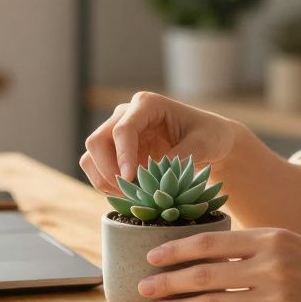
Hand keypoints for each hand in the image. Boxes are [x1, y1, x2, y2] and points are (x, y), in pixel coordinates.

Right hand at [80, 91, 244, 195]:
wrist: (208, 142)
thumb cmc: (209, 136)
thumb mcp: (204, 144)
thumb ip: (181, 155)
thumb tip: (157, 173)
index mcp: (147, 104)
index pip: (123, 129)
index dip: (123, 155)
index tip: (130, 179)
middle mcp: (126, 115)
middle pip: (97, 141)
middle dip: (108, 170)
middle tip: (130, 193)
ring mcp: (116, 133)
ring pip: (91, 157)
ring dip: (104, 180)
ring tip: (130, 197)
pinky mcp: (115, 152)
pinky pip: (97, 170)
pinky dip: (106, 186)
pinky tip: (128, 196)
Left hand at [138, 228, 300, 301]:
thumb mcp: (294, 242)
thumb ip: (256, 246)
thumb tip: (207, 254)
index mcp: (272, 237)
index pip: (211, 242)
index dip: (176, 249)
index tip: (151, 255)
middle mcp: (272, 265)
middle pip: (204, 274)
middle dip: (167, 281)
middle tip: (142, 286)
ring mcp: (277, 298)